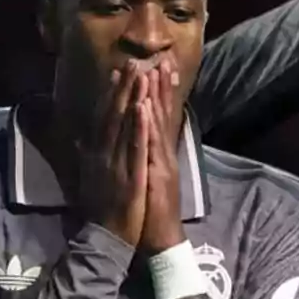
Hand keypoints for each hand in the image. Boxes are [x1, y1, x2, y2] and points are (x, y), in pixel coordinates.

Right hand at [78, 63, 149, 247]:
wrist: (106, 238)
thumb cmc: (101, 209)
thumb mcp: (91, 178)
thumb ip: (88, 156)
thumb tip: (80, 138)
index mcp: (97, 155)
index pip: (104, 118)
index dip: (112, 95)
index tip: (117, 72)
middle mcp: (104, 154)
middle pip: (114, 115)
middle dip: (125, 88)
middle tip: (133, 62)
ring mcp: (116, 164)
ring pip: (124, 126)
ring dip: (132, 98)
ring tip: (141, 75)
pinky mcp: (129, 176)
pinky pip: (134, 147)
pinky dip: (138, 127)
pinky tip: (143, 108)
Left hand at [141, 59, 186, 253]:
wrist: (161, 238)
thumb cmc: (150, 211)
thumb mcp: (145, 180)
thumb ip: (142, 159)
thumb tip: (136, 141)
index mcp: (157, 154)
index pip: (157, 118)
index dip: (157, 94)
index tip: (156, 69)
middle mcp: (162, 153)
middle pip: (161, 114)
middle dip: (161, 86)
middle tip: (162, 59)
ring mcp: (160, 162)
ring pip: (158, 124)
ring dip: (157, 97)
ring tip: (155, 71)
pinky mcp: (156, 173)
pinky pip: (150, 146)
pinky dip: (148, 125)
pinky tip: (145, 107)